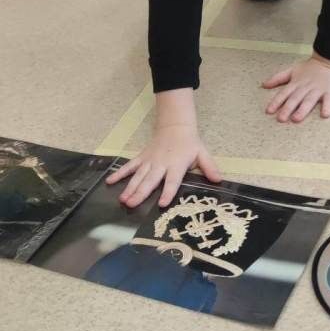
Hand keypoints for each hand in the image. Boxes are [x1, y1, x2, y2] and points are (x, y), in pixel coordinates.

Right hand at [105, 122, 221, 208]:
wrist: (175, 125)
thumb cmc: (189, 143)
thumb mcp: (202, 153)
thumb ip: (209, 167)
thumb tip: (219, 180)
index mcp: (176, 165)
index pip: (172, 181)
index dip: (168, 192)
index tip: (161, 204)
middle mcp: (161, 164)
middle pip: (150, 181)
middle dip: (141, 193)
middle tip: (131, 204)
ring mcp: (149, 161)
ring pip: (138, 176)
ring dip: (130, 187)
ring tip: (123, 199)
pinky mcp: (142, 157)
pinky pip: (129, 166)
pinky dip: (120, 173)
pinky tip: (109, 182)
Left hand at [262, 53, 329, 122]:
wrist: (328, 60)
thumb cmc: (309, 68)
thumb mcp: (292, 70)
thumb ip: (278, 78)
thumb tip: (263, 85)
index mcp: (296, 83)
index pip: (284, 93)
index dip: (276, 102)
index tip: (269, 111)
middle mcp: (305, 87)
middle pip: (295, 98)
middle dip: (287, 108)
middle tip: (281, 118)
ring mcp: (318, 89)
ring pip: (309, 100)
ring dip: (303, 110)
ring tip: (296, 119)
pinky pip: (329, 100)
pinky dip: (327, 106)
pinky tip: (325, 114)